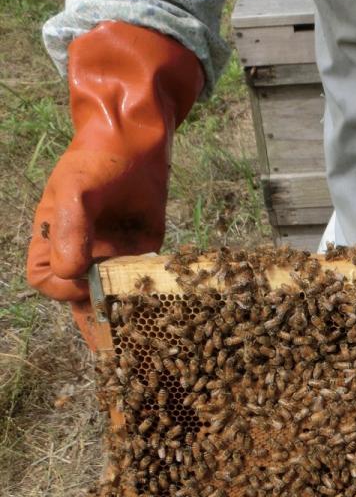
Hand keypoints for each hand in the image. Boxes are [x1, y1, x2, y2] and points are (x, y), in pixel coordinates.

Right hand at [26, 21, 203, 348]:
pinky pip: (146, 289)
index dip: (64, 287)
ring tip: (143, 350)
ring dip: (128, 324)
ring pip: (115, 301)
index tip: (86, 281)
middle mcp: (82, 258)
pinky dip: (155, 306)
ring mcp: (113, 262)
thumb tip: (70, 272)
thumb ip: (71, 228)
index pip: (47, 281)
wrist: (138, 146)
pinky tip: (167, 325)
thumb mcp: (77, 189)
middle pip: (81, 302)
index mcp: (52, 242)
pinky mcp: (144, 261)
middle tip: (119, 348)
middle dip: (98, 325)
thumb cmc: (97, 163)